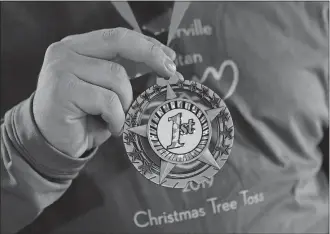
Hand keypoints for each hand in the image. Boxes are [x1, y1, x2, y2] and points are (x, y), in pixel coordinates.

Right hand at [33, 28, 180, 157]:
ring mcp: (62, 68)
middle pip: (119, 42)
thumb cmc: (83, 117)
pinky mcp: (63, 89)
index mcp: (78, 47)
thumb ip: (126, 74)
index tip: (170, 58)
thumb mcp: (106, 90)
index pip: (118, 37)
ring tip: (119, 119)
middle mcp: (67, 51)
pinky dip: (117, 117)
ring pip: (117, 77)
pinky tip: (112, 128)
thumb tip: (167, 68)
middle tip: (171, 73)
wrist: (51, 142)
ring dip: (126, 102)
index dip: (148, 45)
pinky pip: (108, 100)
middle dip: (151, 56)